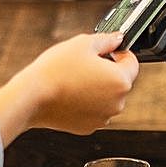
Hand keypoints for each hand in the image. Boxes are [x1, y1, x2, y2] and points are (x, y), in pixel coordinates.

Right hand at [0, 33, 138, 138]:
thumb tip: (118, 39)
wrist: (32, 97)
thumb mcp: (83, 43)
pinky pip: (93, 111)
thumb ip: (107, 40)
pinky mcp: (88, 128)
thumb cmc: (56, 69)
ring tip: (74, 79)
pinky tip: (69, 93)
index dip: (120, 53)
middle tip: (85, 64)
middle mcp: (117, 103)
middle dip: (107, 71)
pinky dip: (86, 103)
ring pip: (106, 97)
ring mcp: (103, 118)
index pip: (133, 62)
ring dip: (97, 88)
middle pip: (120, 81)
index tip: (106, 51)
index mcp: (121, 81)